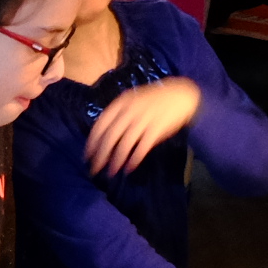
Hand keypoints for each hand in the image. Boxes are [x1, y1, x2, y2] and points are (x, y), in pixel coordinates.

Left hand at [85, 77, 201, 175]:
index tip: (87, 156)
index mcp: (121, 103)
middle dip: (101, 154)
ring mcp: (144, 119)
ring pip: (125, 143)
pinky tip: (129, 168)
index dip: (93, 141)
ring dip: (117, 160)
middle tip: (95, 169)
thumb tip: (105, 138)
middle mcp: (130, 110)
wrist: (181, 94)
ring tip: (112, 172)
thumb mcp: (133, 102)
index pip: (101, 124)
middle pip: (110, 136)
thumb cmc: (154, 101)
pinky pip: (143, 146)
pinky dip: (135, 158)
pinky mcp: (157, 128)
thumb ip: (119, 116)